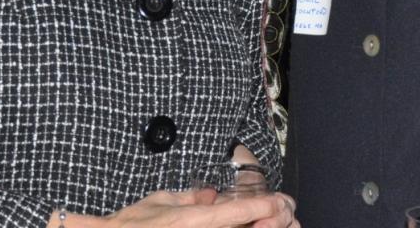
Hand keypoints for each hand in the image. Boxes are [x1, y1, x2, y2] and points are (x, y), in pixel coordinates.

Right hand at [54, 187, 296, 227]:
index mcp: (192, 222)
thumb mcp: (160, 202)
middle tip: (289, 216)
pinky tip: (251, 227)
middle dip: (271, 223)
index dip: (264, 207)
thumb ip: (188, 198)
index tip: (284, 202)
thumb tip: (210, 195)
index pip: (237, 212)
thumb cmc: (130, 225)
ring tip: (278, 223)